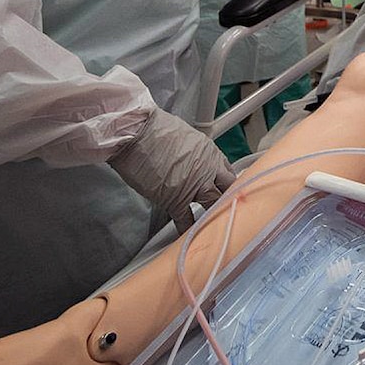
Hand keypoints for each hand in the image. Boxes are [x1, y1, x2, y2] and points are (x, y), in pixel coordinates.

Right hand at [109, 110, 235, 231]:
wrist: (136, 133)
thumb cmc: (154, 129)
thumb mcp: (185, 134)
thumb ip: (194, 151)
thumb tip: (191, 158)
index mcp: (210, 153)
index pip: (228, 173)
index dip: (228, 184)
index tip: (226, 191)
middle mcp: (207, 170)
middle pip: (228, 191)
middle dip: (228, 201)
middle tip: (227, 211)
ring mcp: (194, 186)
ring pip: (213, 206)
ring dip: (213, 215)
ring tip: (214, 224)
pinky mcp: (175, 199)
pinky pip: (186, 220)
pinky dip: (187, 229)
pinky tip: (189, 236)